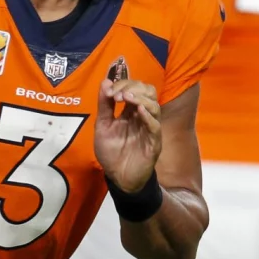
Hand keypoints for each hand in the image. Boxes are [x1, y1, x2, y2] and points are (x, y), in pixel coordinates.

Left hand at [94, 78, 161, 192]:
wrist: (118, 177)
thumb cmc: (111, 152)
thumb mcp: (103, 126)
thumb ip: (104, 105)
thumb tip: (106, 81)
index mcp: (131, 111)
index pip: (135, 88)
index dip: (123, 85)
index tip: (109, 92)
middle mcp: (143, 117)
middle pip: (148, 92)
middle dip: (133, 88)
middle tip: (118, 95)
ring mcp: (150, 128)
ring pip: (154, 106)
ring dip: (140, 99)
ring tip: (126, 99)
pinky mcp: (154, 142)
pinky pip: (155, 126)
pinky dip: (148, 116)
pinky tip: (139, 111)